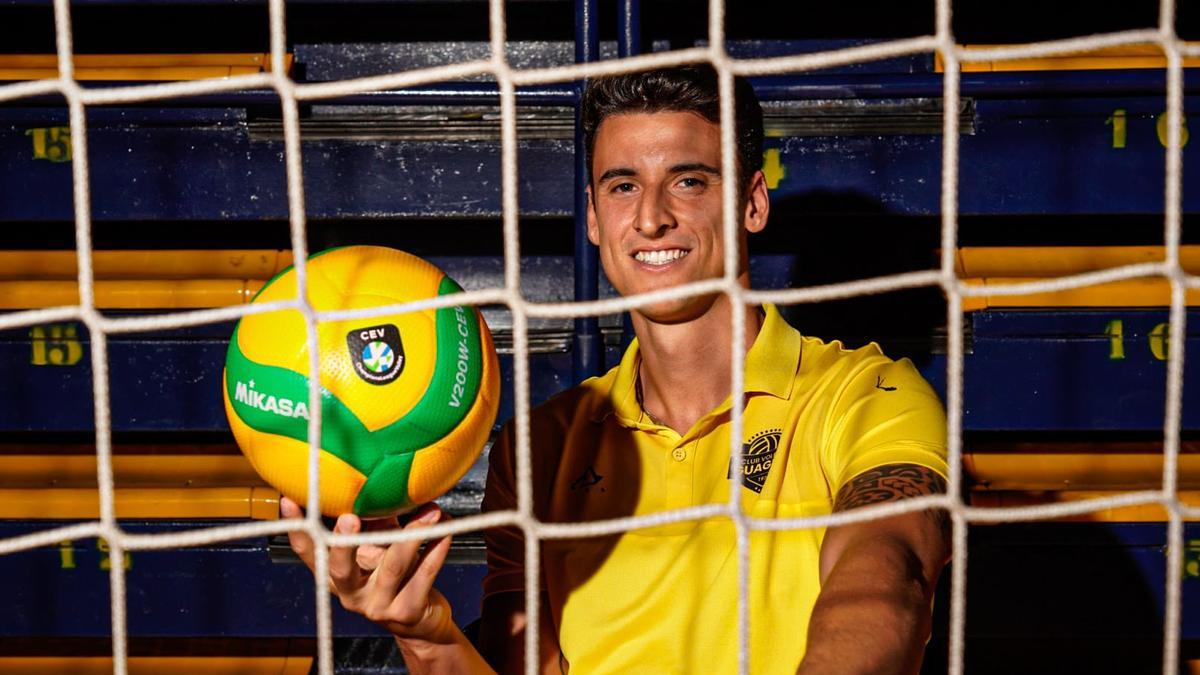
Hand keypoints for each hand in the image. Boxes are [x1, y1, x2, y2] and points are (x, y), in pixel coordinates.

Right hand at [281, 497, 456, 643]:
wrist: (423, 622)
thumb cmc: (398, 576)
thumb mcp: (380, 548)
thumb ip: (375, 522)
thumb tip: (378, 482)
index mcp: (338, 576)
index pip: (310, 553)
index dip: (297, 530)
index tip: (290, 500)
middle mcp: (351, 594)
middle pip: (340, 570)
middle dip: (344, 543)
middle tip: (349, 518)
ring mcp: (378, 607)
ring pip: (393, 567)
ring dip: (412, 534)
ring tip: (430, 511)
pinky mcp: (406, 612)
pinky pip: (423, 576)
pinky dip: (436, 551)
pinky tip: (445, 531)